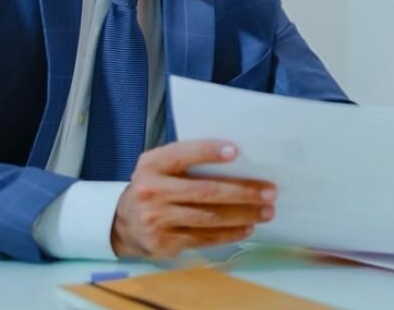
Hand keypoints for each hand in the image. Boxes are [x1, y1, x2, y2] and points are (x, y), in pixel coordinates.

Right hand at [110, 140, 275, 257]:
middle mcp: (151, 191)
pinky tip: (248, 228)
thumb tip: (237, 158)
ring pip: (208, 218)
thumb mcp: (161, 166)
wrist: (123, 223)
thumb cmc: (156, 186)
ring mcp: (157, 220)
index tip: (236, 151)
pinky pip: (204, 238)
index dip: (208, 152)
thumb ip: (188, 159)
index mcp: (153, 165)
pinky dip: (230, 233)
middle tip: (270, 191)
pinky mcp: (165, 243)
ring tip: (267, 211)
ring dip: (243, 215)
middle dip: (242, 192)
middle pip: (204, 191)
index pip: (183, 155)